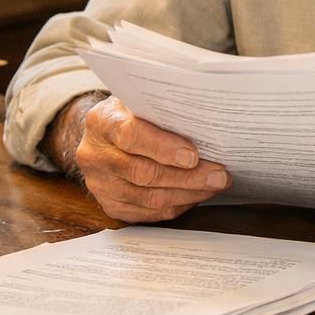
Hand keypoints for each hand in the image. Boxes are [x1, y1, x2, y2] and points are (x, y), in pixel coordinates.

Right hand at [66, 95, 230, 222]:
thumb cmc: (134, 114)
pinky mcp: (109, 205)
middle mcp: (94, 155)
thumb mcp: (143, 101)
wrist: (105, 135)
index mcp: (101, 121)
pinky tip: (196, 196)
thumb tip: (207, 122)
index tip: (193, 155)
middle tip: (219, 176)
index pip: (130, 135)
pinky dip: (176, 206)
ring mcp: (99, 184)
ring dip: (187, 194)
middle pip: (143, 173)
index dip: (163, 147)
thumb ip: (164, 110)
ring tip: (215, 186)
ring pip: (148, 198)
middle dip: (187, 177)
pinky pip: (147, 213)